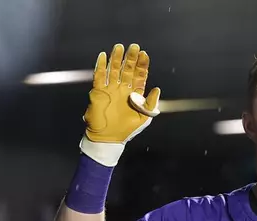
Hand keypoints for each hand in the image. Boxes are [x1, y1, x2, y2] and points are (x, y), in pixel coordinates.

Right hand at [81, 43, 159, 165]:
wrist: (108, 138)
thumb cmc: (127, 129)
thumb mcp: (144, 117)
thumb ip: (150, 104)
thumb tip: (157, 89)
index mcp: (135, 94)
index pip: (140, 76)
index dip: (142, 65)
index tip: (144, 54)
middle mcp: (123, 89)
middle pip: (127, 70)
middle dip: (131, 58)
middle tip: (134, 47)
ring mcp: (111, 89)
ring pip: (114, 70)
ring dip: (116, 59)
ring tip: (119, 47)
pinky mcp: (99, 92)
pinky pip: (99, 76)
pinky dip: (101, 66)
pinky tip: (104, 56)